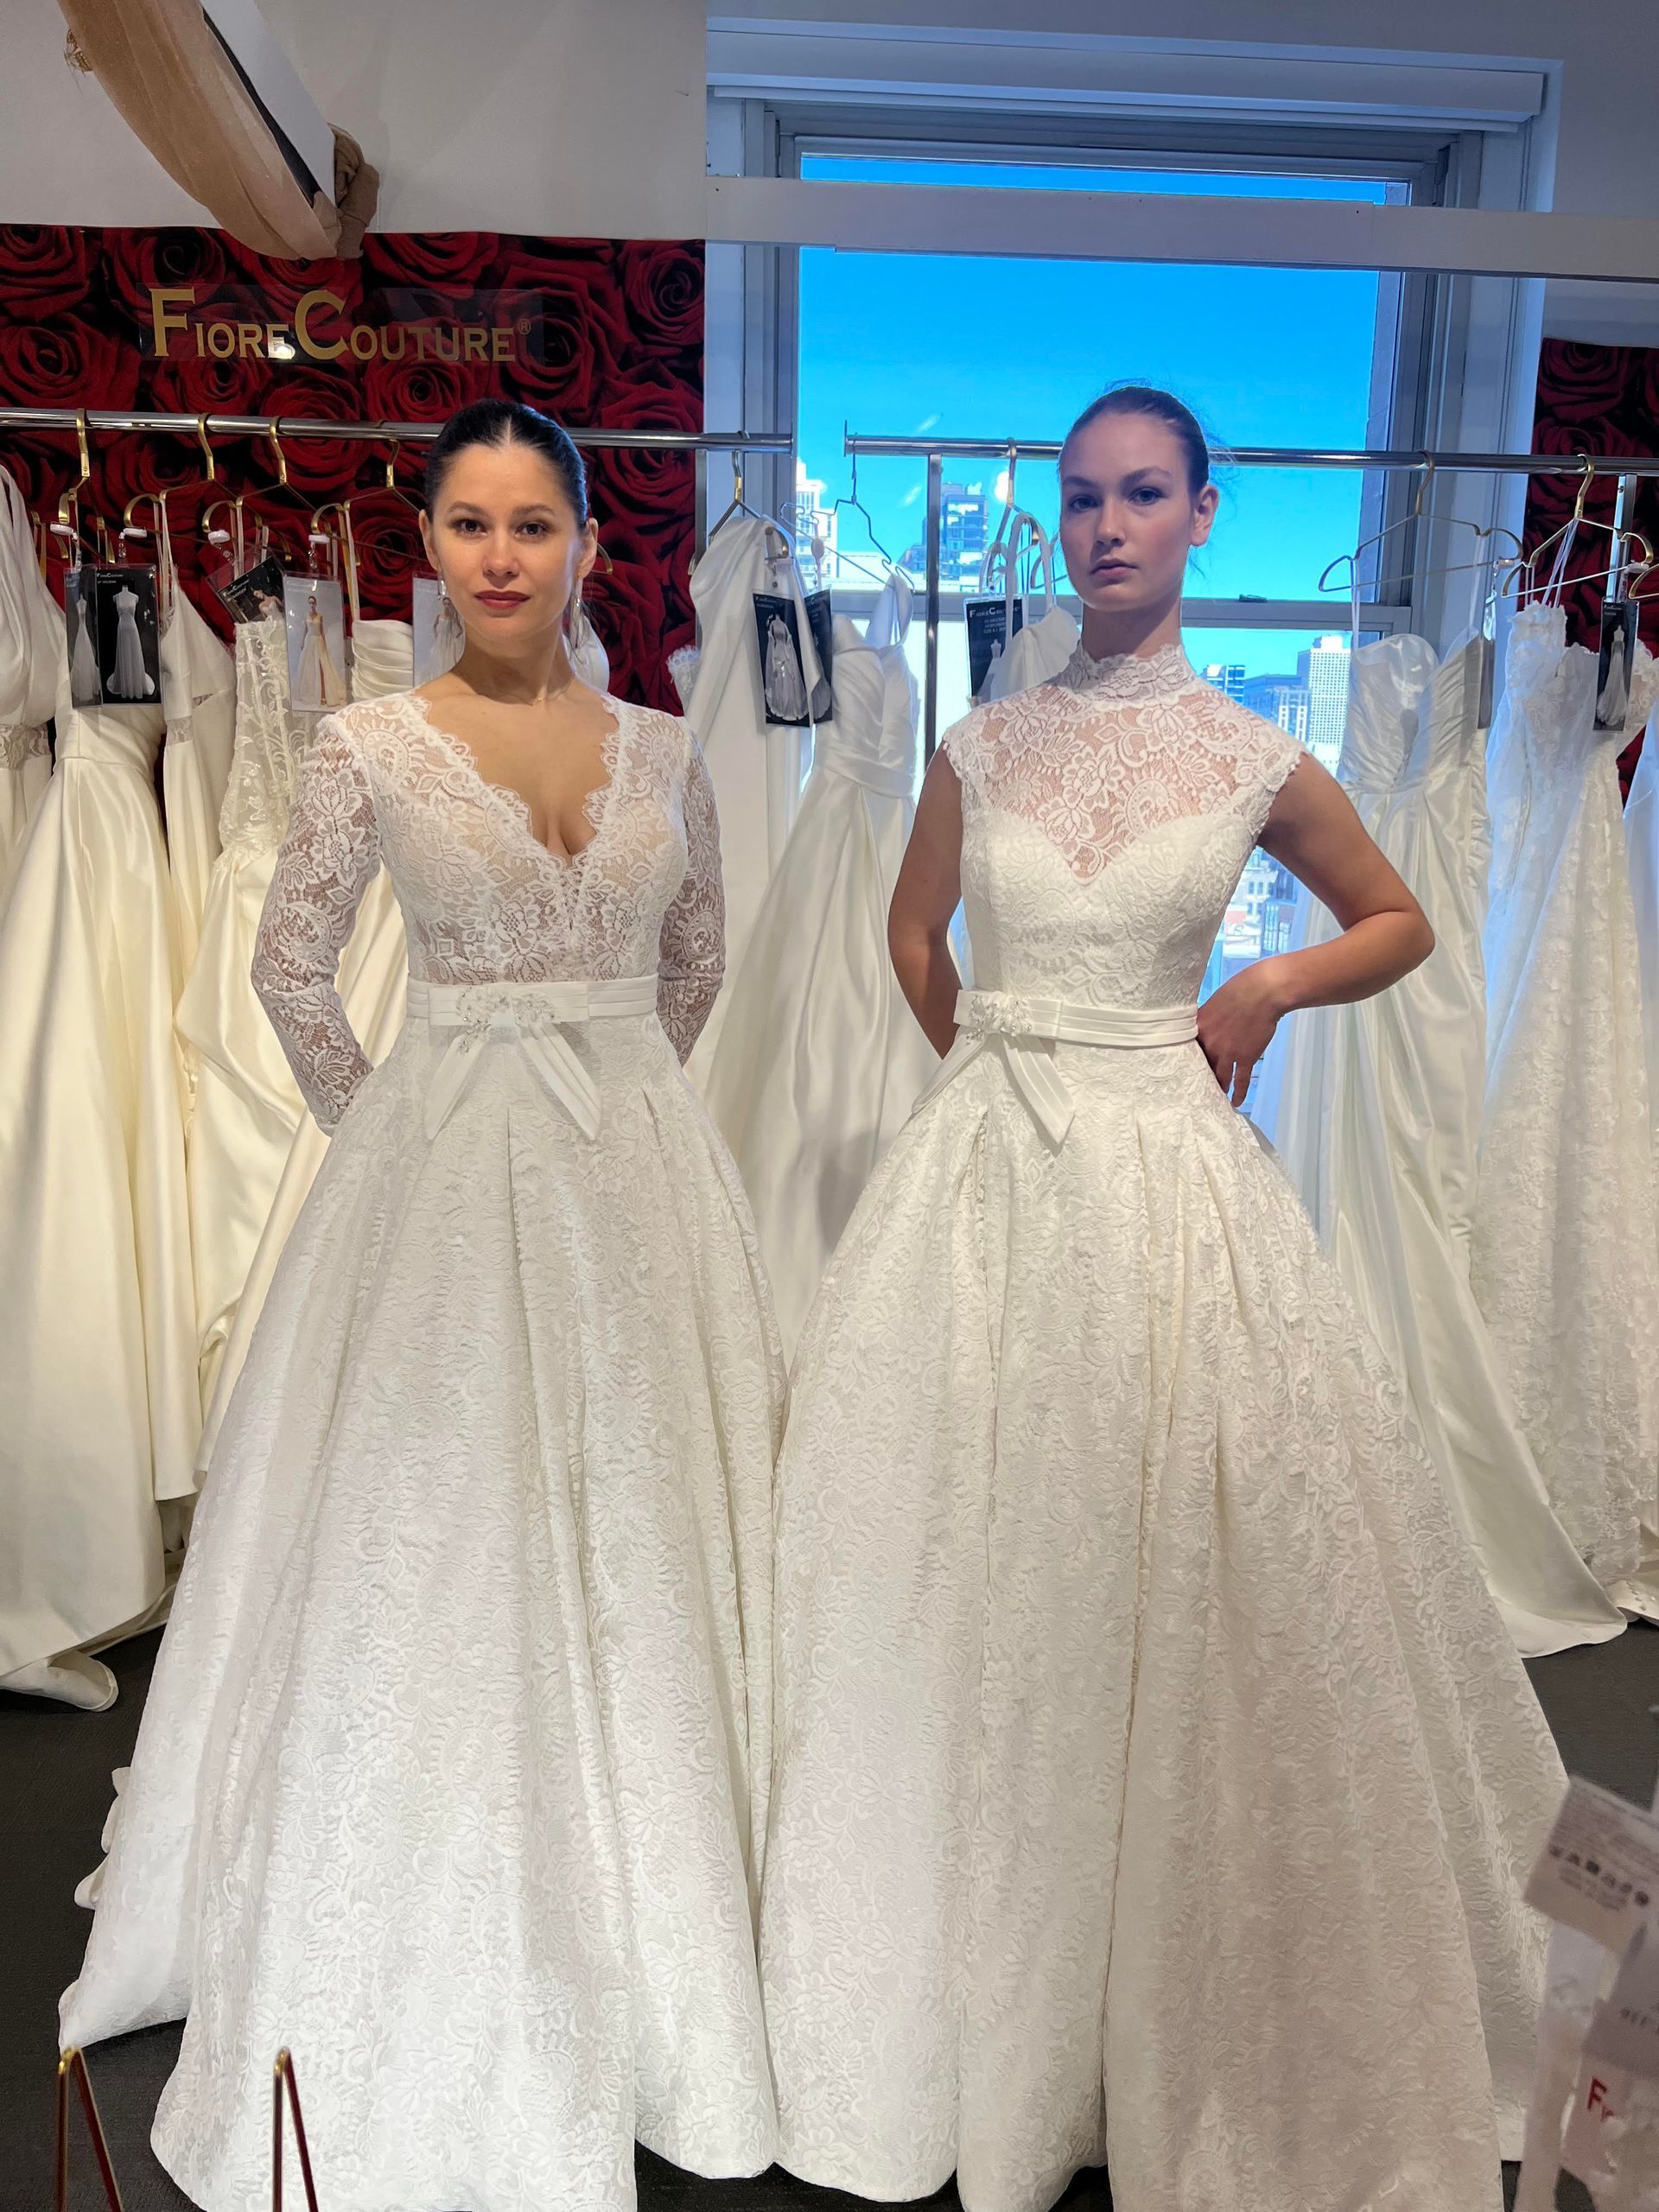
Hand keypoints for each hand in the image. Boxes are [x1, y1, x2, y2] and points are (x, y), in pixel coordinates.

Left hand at [1196, 963, 1284, 1108]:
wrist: (1263, 992)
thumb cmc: (1239, 989)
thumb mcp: (1214, 1002)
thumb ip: (1206, 1018)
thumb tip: (1204, 1025)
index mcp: (1199, 1027)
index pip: (1187, 1049)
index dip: (1185, 1060)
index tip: (1182, 1069)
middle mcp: (1209, 1044)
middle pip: (1200, 1066)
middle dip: (1198, 1077)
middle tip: (1194, 1089)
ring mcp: (1227, 1053)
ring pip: (1219, 1077)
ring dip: (1217, 1088)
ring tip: (1213, 1098)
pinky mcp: (1245, 1058)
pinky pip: (1240, 1081)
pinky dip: (1238, 1093)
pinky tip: (1235, 1102)